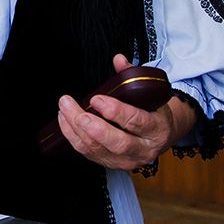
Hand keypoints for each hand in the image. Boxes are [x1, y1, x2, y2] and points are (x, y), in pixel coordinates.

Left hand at [54, 54, 195, 170]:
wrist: (159, 136)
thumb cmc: (153, 112)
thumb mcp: (149, 94)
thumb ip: (132, 76)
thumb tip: (118, 59)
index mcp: (157, 129)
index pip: (137, 122)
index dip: (116, 111)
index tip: (97, 99)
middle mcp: (144, 149)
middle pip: (117, 142)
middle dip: (91, 125)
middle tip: (72, 108)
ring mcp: (127, 160)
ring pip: (98, 149)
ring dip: (76, 129)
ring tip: (64, 109)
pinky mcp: (112, 164)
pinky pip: (88, 154)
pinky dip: (73, 137)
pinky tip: (65, 121)